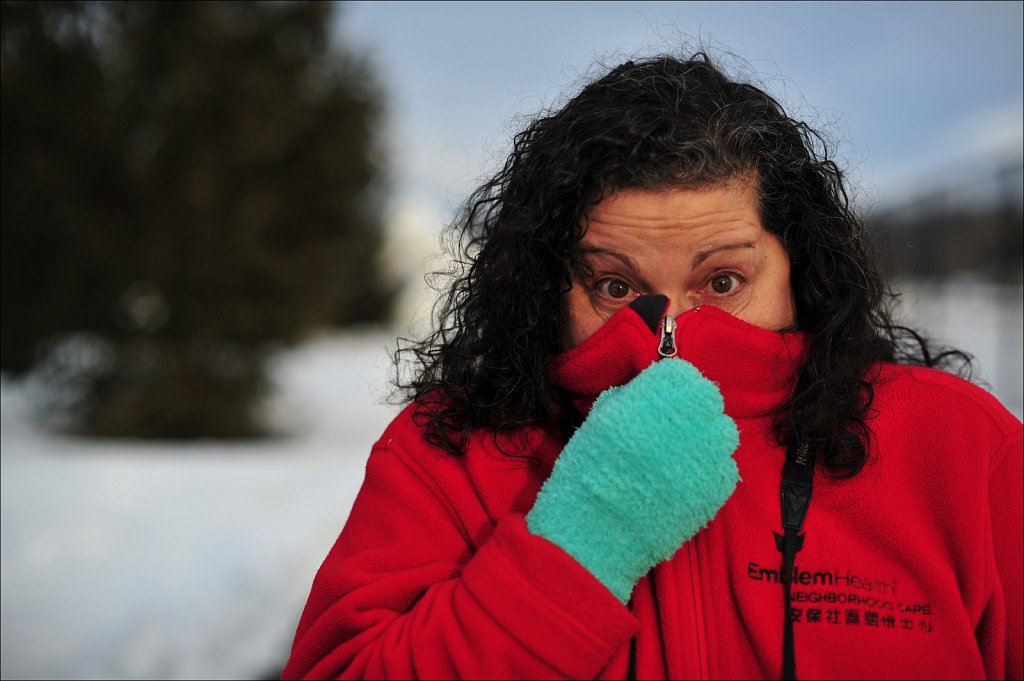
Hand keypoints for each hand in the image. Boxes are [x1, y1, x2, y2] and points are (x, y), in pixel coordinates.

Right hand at [527, 358, 739, 602]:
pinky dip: (711, 471)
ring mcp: (709, 453)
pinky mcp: (718, 487)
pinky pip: (726, 467)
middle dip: (695, 410)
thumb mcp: (599, 420)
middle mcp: (689, 417)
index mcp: (654, 395)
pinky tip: (684, 482)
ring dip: (708, 439)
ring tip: (681, 457)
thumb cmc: (587, 472)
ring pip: (725, 433)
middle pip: (710, 399)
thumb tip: (651, 391)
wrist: (594, 531)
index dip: (674, 387)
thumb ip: (631, 398)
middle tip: (675, 429)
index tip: (665, 401)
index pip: (684, 374)